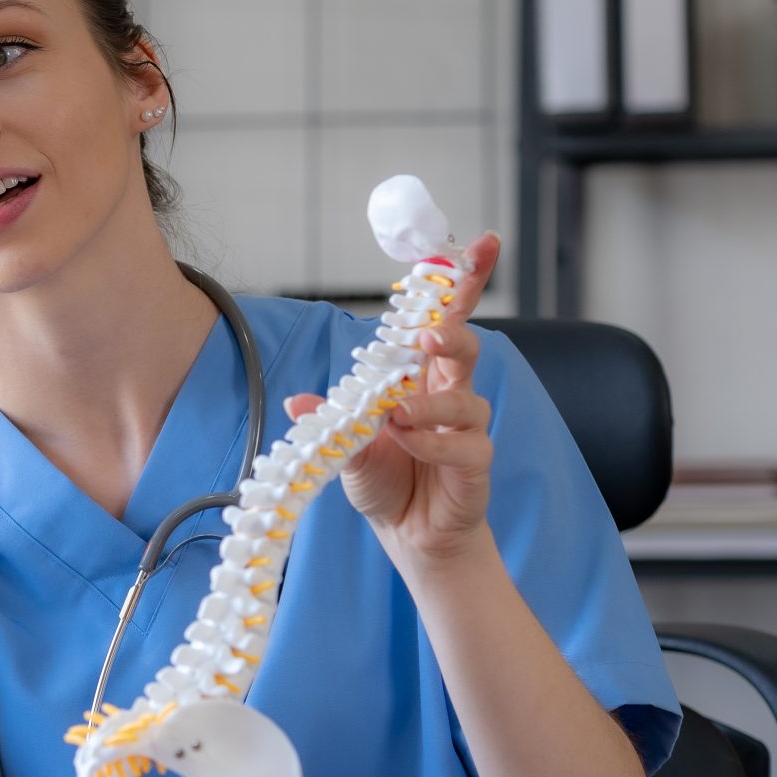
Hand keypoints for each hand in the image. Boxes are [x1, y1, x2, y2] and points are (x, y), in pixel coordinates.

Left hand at [287, 230, 500, 569]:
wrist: (409, 534)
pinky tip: (406, 442)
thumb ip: (331, 419)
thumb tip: (298, 400)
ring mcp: (467, 427)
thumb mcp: (345, 445)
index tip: (479, 242)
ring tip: (396, 415)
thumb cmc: (384, 478)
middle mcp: (449, 392)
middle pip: (467, 342)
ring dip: (430, 402)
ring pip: (467, 396)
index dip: (461, 281)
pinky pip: (465, 443)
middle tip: (425, 336)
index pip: (444, 318)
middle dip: (453, 328)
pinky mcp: (475, 462)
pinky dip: (431, 441)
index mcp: (421, 375)